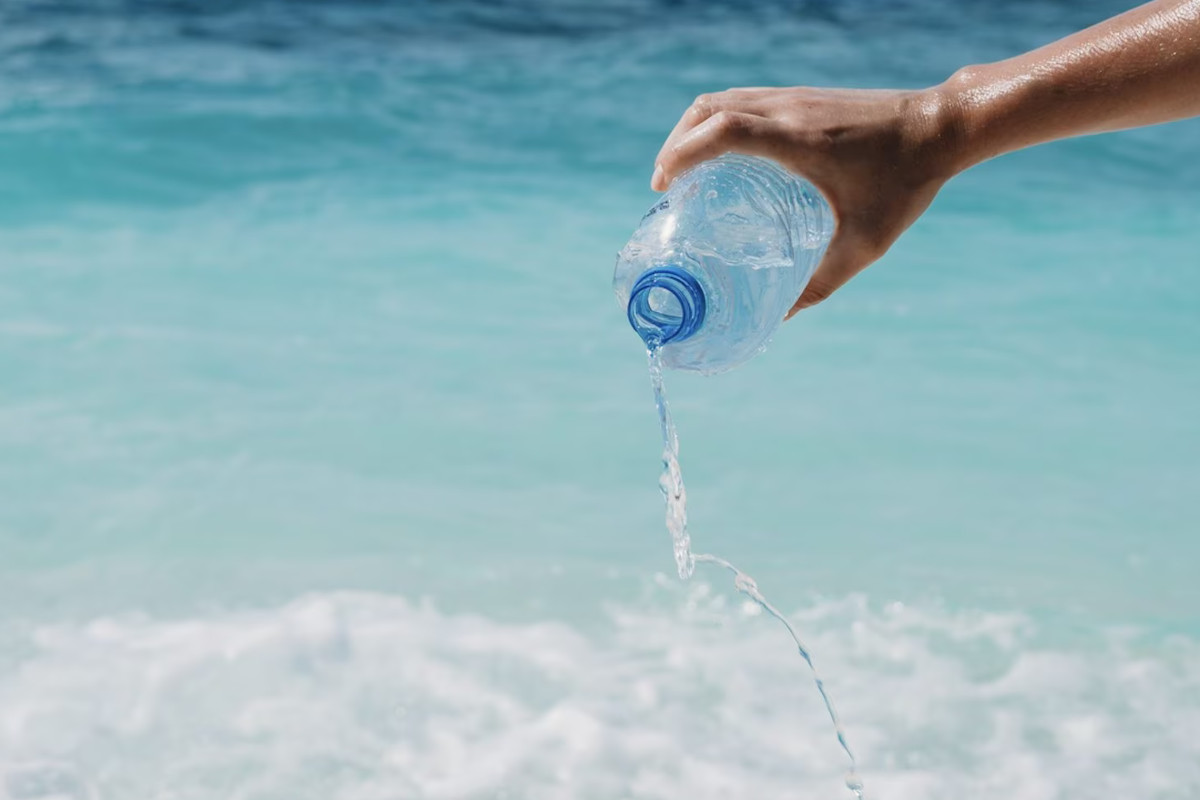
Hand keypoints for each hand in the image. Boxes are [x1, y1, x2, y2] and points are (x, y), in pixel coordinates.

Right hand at [652, 86, 959, 314]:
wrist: (941, 126)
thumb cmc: (906, 183)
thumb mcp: (866, 242)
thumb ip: (822, 282)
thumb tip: (783, 316)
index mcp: (796, 138)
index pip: (721, 130)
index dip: (682, 153)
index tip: (662, 184)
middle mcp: (789, 109)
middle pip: (709, 110)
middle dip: (676, 143)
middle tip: (664, 183)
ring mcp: (796, 97)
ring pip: (724, 99)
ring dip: (694, 129)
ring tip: (685, 167)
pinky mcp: (805, 96)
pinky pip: (746, 99)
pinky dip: (720, 121)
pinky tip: (726, 153)